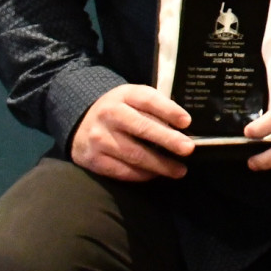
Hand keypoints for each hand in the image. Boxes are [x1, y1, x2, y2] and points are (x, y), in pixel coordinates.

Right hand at [70, 84, 192, 180]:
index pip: (149, 100)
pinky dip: (141, 174)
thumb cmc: (121, 110)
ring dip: (159, 164)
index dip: (169, 110)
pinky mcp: (93, 158)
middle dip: (168, 140)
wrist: (81, 121)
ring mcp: (99, 137)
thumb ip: (156, 107)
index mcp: (124, 95)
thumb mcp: (134, 98)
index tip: (186, 122)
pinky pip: (120, 170)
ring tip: (179, 170)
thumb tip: (185, 127)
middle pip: (142, 128)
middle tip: (188, 149)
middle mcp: (109, 114)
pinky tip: (155, 175)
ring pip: (133, 153)